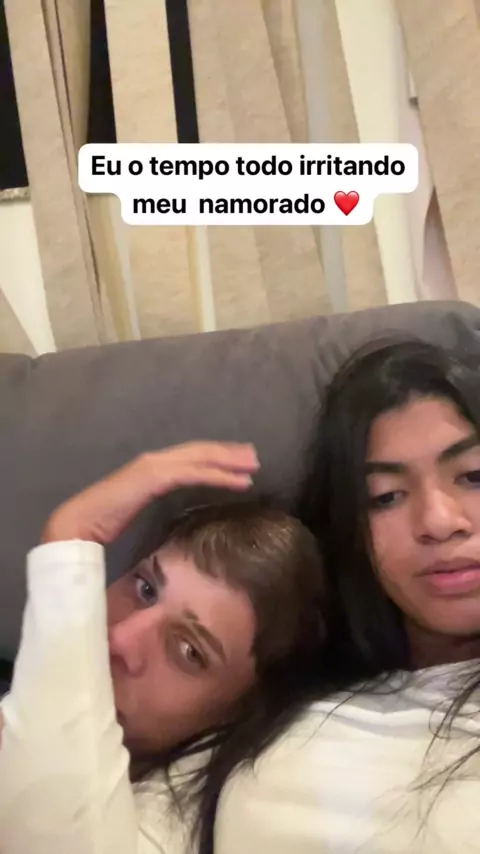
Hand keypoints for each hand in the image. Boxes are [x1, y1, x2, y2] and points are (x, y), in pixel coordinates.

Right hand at [41, 442, 258, 545]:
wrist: (80, 523)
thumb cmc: (106, 521)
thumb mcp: (139, 508)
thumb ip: (157, 502)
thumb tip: (176, 511)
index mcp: (152, 466)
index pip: (191, 457)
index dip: (216, 456)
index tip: (239, 461)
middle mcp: (155, 460)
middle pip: (200, 451)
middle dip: (229, 453)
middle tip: (255, 457)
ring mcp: (154, 466)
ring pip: (200, 458)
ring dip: (229, 460)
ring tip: (252, 466)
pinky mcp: (154, 477)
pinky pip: (193, 474)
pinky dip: (217, 476)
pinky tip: (237, 482)